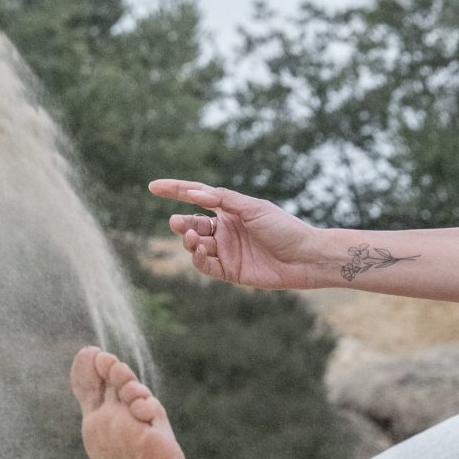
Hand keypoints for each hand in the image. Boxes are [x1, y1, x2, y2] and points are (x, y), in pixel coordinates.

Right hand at [148, 180, 322, 290]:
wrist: (305, 258)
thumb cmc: (284, 228)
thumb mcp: (253, 208)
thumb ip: (223, 200)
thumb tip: (194, 193)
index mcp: (231, 210)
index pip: (196, 197)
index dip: (175, 191)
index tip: (153, 187)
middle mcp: (226, 230)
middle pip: (193, 223)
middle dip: (182, 223)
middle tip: (176, 223)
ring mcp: (227, 251)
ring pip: (196, 245)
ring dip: (190, 240)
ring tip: (193, 238)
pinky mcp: (231, 271)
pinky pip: (205, 265)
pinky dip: (197, 258)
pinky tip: (199, 250)